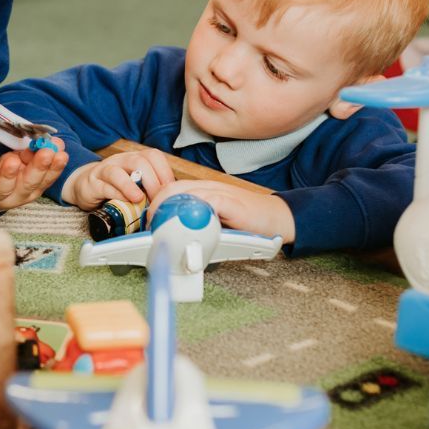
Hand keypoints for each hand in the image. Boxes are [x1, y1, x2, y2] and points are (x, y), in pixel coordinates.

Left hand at [0, 140, 68, 213]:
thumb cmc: (4, 177)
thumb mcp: (22, 164)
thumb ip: (35, 154)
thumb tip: (55, 143)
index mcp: (31, 188)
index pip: (46, 179)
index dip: (55, 167)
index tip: (61, 154)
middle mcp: (16, 195)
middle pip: (28, 184)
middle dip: (38, 168)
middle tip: (46, 153)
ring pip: (3, 188)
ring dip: (8, 173)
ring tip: (12, 160)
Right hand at [60, 147, 173, 210]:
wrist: (86, 186)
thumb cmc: (116, 187)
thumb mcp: (136, 183)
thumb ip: (150, 187)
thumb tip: (170, 199)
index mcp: (135, 158)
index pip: (154, 156)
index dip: (164, 172)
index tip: (169, 191)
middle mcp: (120, 160)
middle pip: (139, 161)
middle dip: (152, 181)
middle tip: (156, 199)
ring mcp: (105, 170)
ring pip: (118, 171)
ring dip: (130, 186)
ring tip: (139, 199)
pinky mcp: (92, 183)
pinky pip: (104, 186)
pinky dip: (116, 194)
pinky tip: (124, 202)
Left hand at [146, 178, 295, 243]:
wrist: (279, 218)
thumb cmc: (248, 222)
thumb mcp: (218, 220)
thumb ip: (200, 223)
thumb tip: (177, 242)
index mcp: (204, 190)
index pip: (172, 188)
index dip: (157, 202)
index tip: (149, 220)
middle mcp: (209, 187)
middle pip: (173, 188)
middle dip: (157, 205)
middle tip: (151, 225)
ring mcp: (220, 192)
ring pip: (185, 192)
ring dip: (169, 209)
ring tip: (161, 227)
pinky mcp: (231, 202)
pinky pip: (207, 201)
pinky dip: (194, 211)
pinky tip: (187, 225)